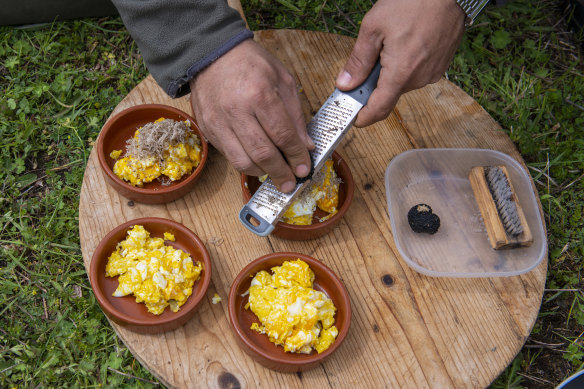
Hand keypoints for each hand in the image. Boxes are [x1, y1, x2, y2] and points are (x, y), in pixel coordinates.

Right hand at [189, 39, 313, 192]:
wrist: (211, 54)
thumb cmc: (251, 64)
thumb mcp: (283, 80)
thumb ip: (295, 116)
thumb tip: (305, 146)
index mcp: (260, 94)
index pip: (283, 135)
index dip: (296, 156)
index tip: (304, 169)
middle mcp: (237, 111)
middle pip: (262, 153)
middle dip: (280, 173)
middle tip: (290, 184)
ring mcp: (219, 122)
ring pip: (242, 161)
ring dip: (262, 173)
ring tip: (274, 173)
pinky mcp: (208, 129)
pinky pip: (228, 156)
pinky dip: (245, 164)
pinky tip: (257, 162)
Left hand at [336, 0, 465, 126]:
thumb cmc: (412, 2)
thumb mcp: (373, 28)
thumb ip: (358, 60)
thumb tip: (345, 84)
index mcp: (401, 72)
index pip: (379, 109)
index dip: (363, 118)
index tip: (353, 118)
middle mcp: (419, 78)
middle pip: (389, 94)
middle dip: (375, 83)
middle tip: (369, 59)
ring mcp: (432, 73)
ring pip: (402, 83)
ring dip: (392, 72)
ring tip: (392, 43)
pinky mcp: (440, 66)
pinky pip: (416, 73)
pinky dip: (406, 65)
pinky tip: (406, 43)